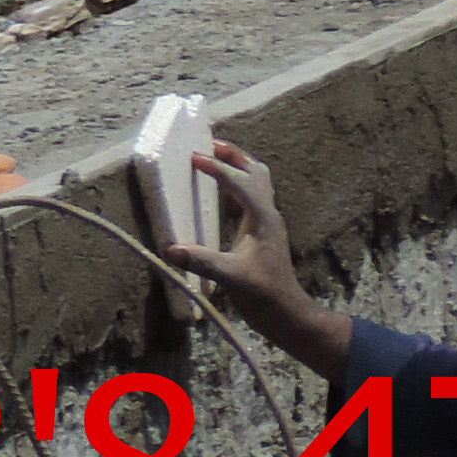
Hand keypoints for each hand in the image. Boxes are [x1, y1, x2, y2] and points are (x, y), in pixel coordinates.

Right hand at [163, 142, 355, 378]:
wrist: (285, 311)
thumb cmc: (263, 294)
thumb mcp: (231, 277)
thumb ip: (202, 262)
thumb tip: (171, 249)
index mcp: (263, 219)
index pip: (240, 183)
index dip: (218, 169)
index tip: (195, 157)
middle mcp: (268, 215)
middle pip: (256, 173)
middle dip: (235, 156)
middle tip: (210, 144)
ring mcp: (267, 223)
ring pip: (258, 183)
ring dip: (239, 167)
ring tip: (215, 159)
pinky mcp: (263, 233)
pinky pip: (252, 198)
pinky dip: (237, 187)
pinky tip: (221, 194)